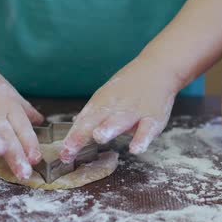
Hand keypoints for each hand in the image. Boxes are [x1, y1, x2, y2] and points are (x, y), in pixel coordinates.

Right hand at [0, 59, 43, 179]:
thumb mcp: (10, 94)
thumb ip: (25, 111)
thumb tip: (41, 121)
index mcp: (9, 107)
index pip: (23, 128)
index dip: (30, 144)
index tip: (36, 159)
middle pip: (6, 133)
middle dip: (16, 153)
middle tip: (24, 170)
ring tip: (0, 151)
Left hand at [60, 57, 177, 161]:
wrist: (158, 68)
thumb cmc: (130, 86)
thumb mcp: (107, 96)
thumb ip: (93, 115)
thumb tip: (74, 127)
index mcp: (101, 103)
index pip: (83, 122)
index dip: (72, 138)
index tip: (63, 154)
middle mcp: (115, 107)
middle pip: (95, 121)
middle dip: (82, 135)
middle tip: (70, 149)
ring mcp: (134, 111)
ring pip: (120, 121)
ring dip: (109, 128)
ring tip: (99, 137)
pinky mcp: (153, 117)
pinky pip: (147, 129)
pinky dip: (142, 138)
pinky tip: (136, 149)